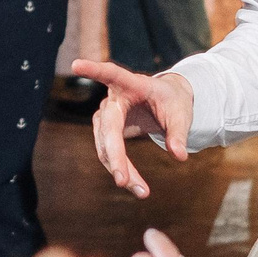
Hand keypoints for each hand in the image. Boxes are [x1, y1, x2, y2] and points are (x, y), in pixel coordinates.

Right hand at [72, 60, 193, 198]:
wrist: (166, 103)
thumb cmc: (172, 101)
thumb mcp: (181, 113)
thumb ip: (179, 133)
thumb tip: (179, 155)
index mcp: (132, 85)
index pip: (111, 74)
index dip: (94, 70)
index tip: (76, 65)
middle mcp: (113, 100)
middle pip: (108, 128)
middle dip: (114, 155)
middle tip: (123, 181)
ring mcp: (107, 116)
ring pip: (105, 146)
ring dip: (120, 169)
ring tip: (141, 191)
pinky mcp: (107, 132)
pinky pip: (109, 154)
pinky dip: (122, 170)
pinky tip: (136, 185)